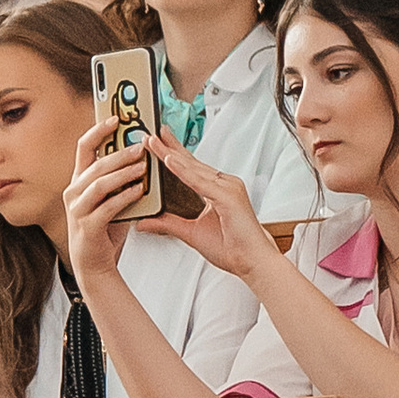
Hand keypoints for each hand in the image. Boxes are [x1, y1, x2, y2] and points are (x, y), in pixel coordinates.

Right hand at [61, 119, 157, 289]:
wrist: (93, 263)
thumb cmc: (104, 228)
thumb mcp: (108, 198)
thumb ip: (118, 178)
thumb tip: (140, 154)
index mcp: (78, 180)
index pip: (84, 147)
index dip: (99, 130)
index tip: (115, 118)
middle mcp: (73, 192)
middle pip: (96, 164)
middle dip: (120, 153)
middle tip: (141, 146)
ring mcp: (78, 210)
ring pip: (100, 184)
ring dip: (124, 173)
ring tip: (143, 167)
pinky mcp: (88, 226)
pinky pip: (107, 207)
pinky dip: (125, 197)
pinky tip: (139, 191)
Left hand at [74, 119, 271, 281]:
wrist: (254, 263)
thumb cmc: (232, 248)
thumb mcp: (191, 233)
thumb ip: (168, 224)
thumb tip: (145, 222)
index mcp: (217, 190)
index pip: (190, 168)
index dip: (173, 154)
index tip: (156, 142)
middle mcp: (224, 184)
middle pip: (191, 162)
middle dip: (168, 148)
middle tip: (148, 134)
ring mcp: (228, 188)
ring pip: (194, 168)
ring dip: (171, 154)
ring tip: (152, 142)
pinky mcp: (229, 197)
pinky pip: (201, 182)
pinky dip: (185, 171)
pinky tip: (170, 161)